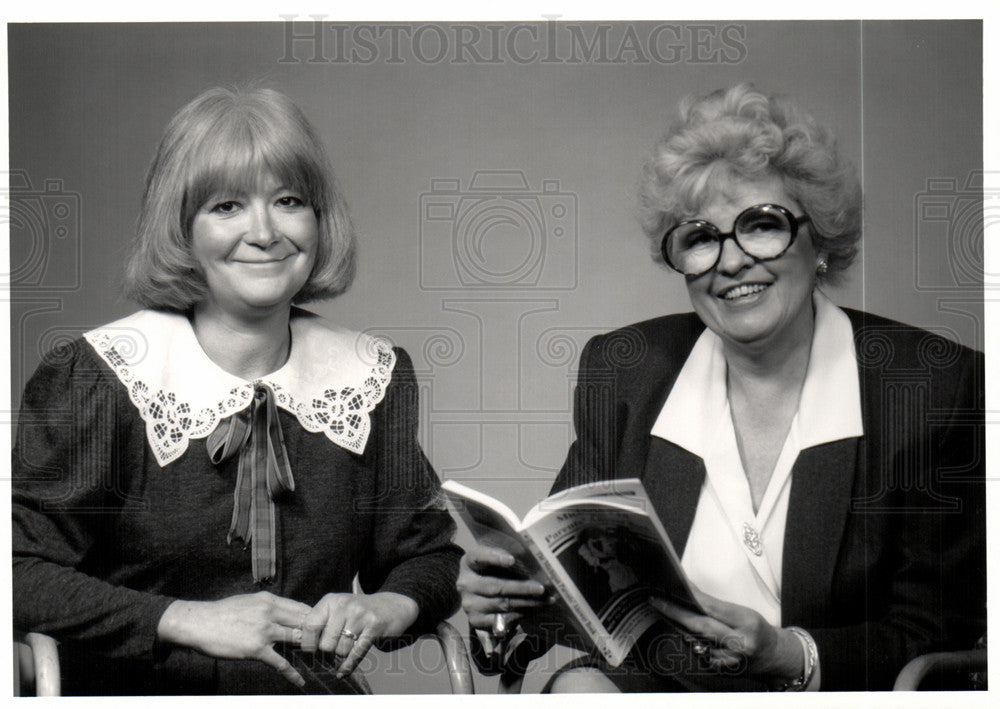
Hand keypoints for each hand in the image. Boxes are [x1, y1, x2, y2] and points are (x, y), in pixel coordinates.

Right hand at [157, 591, 311, 686]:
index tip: (322, 627)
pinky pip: (280, 662)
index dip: (314, 618)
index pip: (301, 608)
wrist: (200, 623)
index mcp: (270, 600)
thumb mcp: (249, 601)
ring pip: (296, 639)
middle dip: (317, 633)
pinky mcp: (256, 649)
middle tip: (327, 643)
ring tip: (318, 658)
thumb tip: (283, 612)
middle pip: (304, 622)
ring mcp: (264, 631)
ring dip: (308, 649)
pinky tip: (300, 681)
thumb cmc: (222, 612)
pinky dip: (291, 673)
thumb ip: (268, 607)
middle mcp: (271, 613)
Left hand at [300, 591, 418, 677]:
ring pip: (341, 650)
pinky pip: (356, 653)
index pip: (309, 626)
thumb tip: (299, 644)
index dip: (307, 643)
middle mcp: (344, 606)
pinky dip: (348, 667)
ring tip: (347, 649)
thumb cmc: (358, 612)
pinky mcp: (374, 627)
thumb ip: (320, 623)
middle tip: (333, 651)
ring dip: (342, 656)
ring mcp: (360, 616)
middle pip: (325, 644)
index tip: (311, 650)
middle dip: (328, 653)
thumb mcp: (338, 610)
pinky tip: (342, 672)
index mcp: (331, 601)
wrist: (392, 606)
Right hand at [457, 543, 548, 631]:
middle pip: (495, 586)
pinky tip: (533, 610)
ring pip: (501, 604)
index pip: (478, 557)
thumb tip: (533, 562)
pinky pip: (501, 620)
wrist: (479, 593)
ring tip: (544, 600)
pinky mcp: (476, 621)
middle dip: (521, 588)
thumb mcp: (494, 560)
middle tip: (541, 588)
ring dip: (526, 603)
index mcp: (468, 562)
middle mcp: (465, 584)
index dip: (494, 558)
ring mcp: (469, 604)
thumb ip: (507, 559)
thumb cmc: (493, 571)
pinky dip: (519, 615)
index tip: (512, 560)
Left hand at [649, 587, 802, 684]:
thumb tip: (690, 595)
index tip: (677, 586)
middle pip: (701, 627)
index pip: (713, 609)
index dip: (692, 597)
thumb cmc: (756, 629)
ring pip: (696, 641)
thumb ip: (718, 608)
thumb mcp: (744, 612)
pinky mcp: (723, 671)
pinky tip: (676, 629)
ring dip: (676, 626)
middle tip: (656, 600)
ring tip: (660, 610)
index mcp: (747, 623)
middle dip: (676, 613)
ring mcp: (731, 661)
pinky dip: (687, 640)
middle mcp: (739, 644)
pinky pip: (698, 653)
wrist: (774, 657)